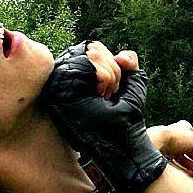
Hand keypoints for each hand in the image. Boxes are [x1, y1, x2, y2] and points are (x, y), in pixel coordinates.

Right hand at [43, 42, 166, 192]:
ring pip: (92, 52)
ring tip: (105, 98)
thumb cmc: (125, 122)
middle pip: (94, 47)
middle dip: (113, 70)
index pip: (95, 49)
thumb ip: (129, 63)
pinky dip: (106, 75)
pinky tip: (103, 95)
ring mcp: (61, 81)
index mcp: (80, 78)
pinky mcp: (60, 86)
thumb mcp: (132, 86)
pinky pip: (89, 61)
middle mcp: (67, 78)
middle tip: (110, 96)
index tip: (114, 91)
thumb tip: (120, 55)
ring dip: (111, 75)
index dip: (113, 64)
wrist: (122, 145)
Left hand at [148, 120, 192, 176]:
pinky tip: (190, 175)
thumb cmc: (178, 138)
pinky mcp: (162, 157)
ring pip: (183, 159)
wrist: (156, 143)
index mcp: (184, 129)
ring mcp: (168, 148)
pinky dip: (183, 170)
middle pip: (191, 151)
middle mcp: (175, 138)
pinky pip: (174, 165)